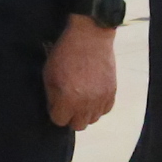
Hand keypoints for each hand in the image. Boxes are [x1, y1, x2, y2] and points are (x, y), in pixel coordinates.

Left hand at [43, 15, 117, 131]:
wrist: (90, 36)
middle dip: (71, 116)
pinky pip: (105, 110)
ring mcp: (101, 98)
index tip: (56, 103)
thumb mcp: (49, 73)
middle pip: (78, 125)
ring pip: (93, 120)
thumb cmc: (65, 53)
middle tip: (68, 102)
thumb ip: (51, 95)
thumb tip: (55, 108)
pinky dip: (98, 106)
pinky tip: (92, 95)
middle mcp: (86, 103)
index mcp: (68, 99)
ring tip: (81, 98)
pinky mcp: (112, 92)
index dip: (56, 112)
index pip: (59, 121)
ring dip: (85, 112)